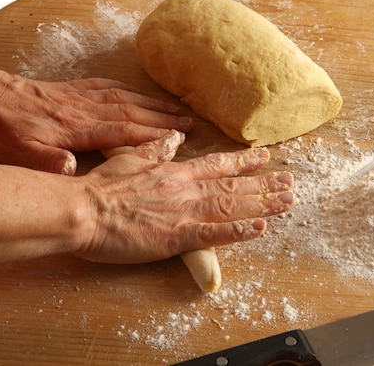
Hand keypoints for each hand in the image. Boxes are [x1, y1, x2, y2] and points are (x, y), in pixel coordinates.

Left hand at [0, 73, 192, 174]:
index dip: (153, 135)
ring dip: (154, 104)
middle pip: (134, 112)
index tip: (178, 138)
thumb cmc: (7, 130)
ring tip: (177, 108)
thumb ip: (48, 163)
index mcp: (79, 128)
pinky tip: (141, 94)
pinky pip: (110, 86)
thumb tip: (72, 171)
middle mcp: (87, 110)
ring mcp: (83, 97)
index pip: (124, 131)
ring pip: (127, 98)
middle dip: (164, 118)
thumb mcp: (21, 153)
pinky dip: (131, 90)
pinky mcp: (76, 89)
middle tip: (190, 123)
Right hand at [75, 134, 293, 263]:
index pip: (217, 164)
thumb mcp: (130, 158)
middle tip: (290, 182)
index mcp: (175, 172)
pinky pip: (214, 234)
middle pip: (233, 185)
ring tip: (288, 201)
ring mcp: (184, 212)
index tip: (264, 155)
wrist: (83, 209)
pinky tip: (261, 228)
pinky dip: (239, 231)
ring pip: (232, 206)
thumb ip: (156, 149)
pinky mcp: (177, 236)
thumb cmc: (101, 187)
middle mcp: (187, 189)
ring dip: (262, 203)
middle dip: (264, 184)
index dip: (243, 160)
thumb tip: (175, 138)